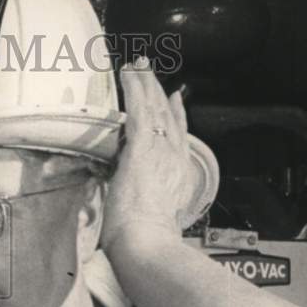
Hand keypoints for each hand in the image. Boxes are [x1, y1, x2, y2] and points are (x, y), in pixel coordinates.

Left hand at [100, 57, 189, 252]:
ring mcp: (160, 150)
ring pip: (154, 107)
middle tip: (149, 70)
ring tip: (137, 64)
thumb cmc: (146, 241)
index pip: (178, 137)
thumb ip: (149, 202)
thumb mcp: (155, 216)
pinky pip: (138, 109)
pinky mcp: (142, 146)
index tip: (173, 98)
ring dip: (145, 83)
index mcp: (178, 174)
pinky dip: (134, 88)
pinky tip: (128, 72)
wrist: (148, 243)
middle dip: (157, 91)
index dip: (176, 115)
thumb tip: (135, 200)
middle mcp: (174, 157)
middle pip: (167, 116)